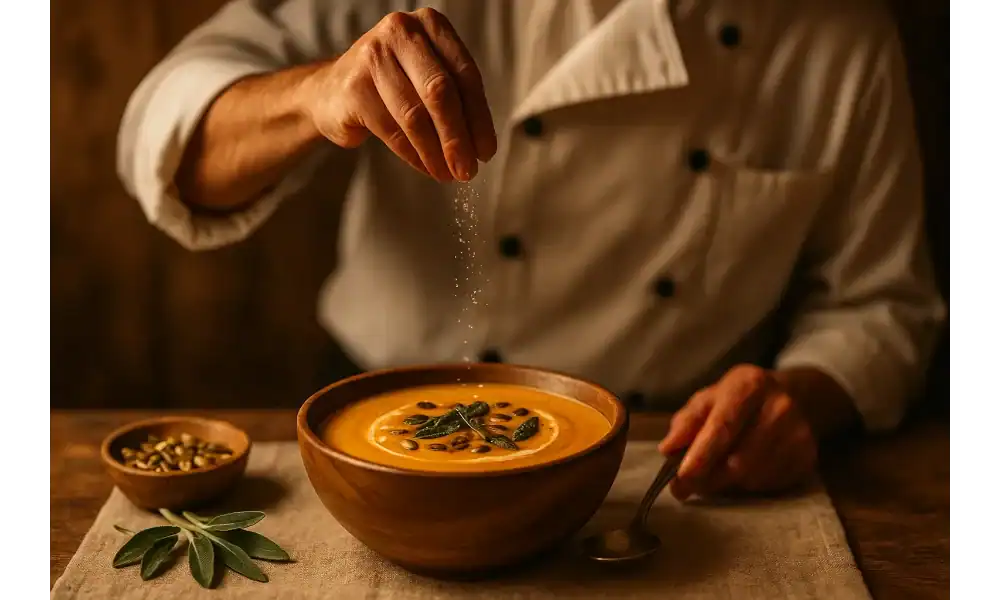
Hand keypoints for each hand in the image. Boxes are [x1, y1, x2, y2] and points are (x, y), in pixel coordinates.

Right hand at [303, 8, 496, 181]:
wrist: (332, 92)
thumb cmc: (392, 87)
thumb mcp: (428, 79)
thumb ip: (456, 101)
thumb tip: (480, 148)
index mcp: (430, 24)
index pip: (465, 74)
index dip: (479, 118)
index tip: (486, 151)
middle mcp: (401, 31)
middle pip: (440, 92)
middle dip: (457, 137)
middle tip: (467, 170)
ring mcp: (373, 56)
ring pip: (415, 114)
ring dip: (435, 152)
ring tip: (447, 174)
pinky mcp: (354, 86)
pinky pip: (392, 129)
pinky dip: (413, 154)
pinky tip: (425, 167)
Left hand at [658, 365, 818, 499]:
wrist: (797, 397)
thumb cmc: (741, 399)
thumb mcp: (711, 398)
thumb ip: (687, 421)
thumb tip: (668, 448)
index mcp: (749, 385)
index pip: (724, 425)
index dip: (702, 454)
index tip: (682, 476)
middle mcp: (779, 408)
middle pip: (738, 458)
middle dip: (706, 478)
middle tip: (682, 488)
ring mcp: (798, 435)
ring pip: (752, 477)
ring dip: (725, 484)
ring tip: (713, 475)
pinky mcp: (808, 458)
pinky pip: (768, 485)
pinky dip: (747, 485)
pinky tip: (741, 472)